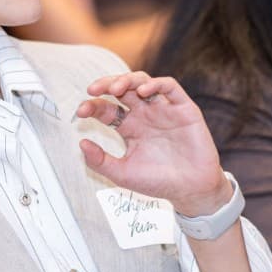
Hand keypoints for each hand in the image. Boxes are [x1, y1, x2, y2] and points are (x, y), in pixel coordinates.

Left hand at [75, 72, 230, 215]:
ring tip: (115, 88)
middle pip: (123, 89)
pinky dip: (156, 84)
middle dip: (107, 85)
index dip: (93, 106)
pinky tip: (144, 91)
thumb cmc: (159, 182)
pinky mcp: (183, 108)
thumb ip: (100, 161)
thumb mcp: (122, 174)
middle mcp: (145, 114)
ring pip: (143, 82)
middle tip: (93, 90)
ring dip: (128, 80)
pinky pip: (170, 87)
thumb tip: (81, 143)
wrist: (190, 190)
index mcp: (129, 127)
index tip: (82, 111)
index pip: (107, 109)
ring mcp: (164, 109)